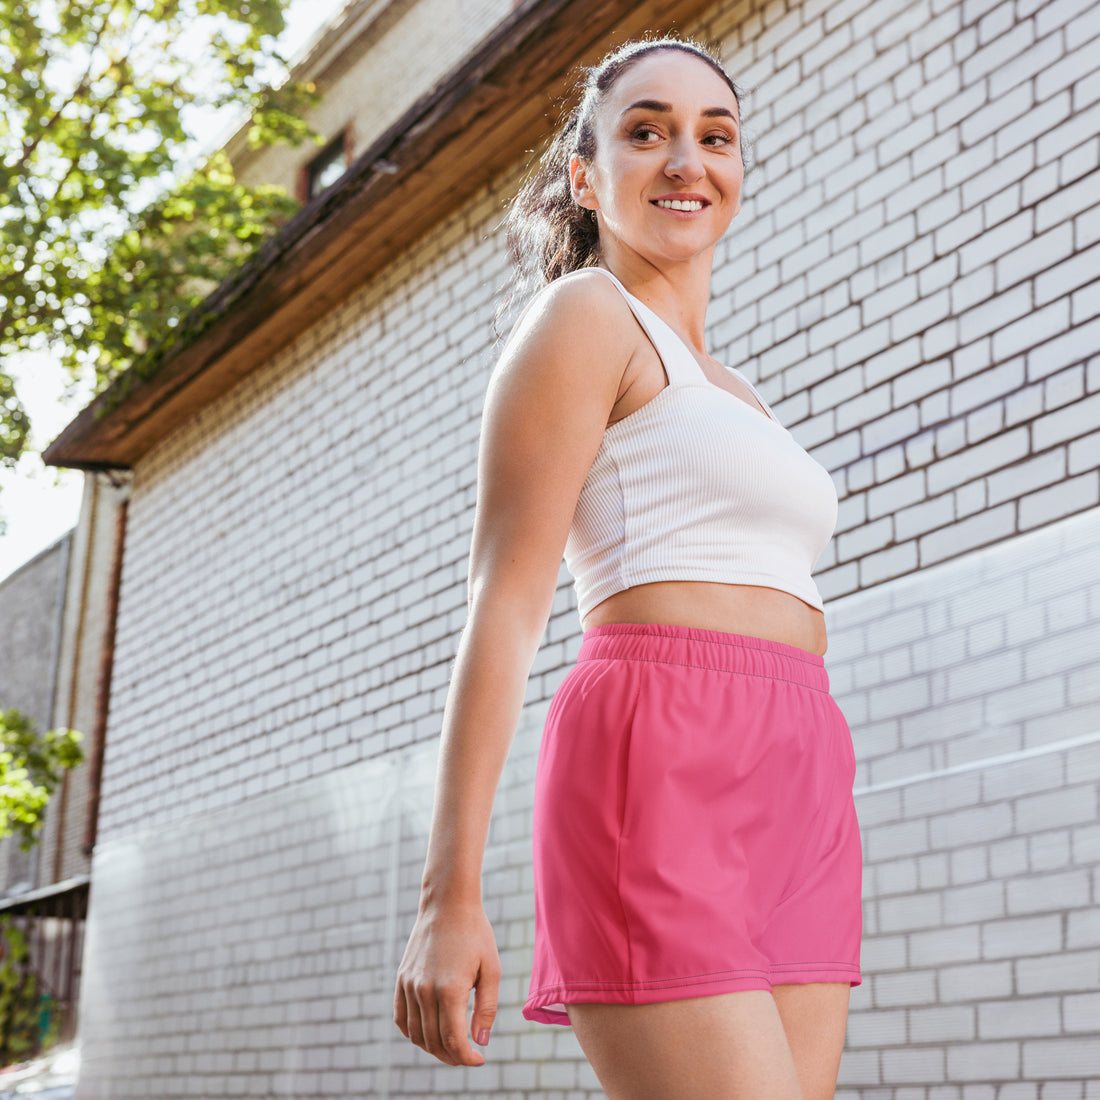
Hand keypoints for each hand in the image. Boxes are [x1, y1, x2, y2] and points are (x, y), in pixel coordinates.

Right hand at [393, 898, 500, 1065]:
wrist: (448, 904)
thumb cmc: (475, 934)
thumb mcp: (491, 969)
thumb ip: (487, 1008)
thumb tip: (480, 1042)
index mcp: (450, 989)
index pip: (453, 1040)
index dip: (466, 1057)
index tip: (479, 1059)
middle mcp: (424, 990)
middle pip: (434, 1041)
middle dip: (452, 1056)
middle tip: (468, 1055)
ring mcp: (409, 985)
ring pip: (416, 1034)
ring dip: (433, 1048)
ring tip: (451, 1047)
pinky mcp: (401, 978)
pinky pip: (401, 1018)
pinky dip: (412, 1033)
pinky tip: (427, 1034)